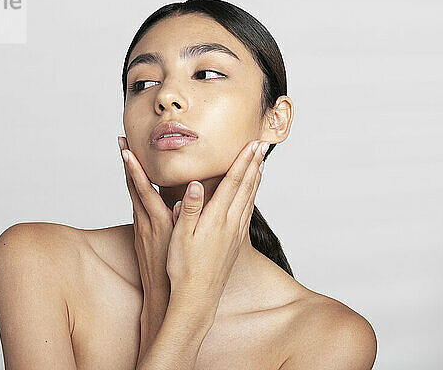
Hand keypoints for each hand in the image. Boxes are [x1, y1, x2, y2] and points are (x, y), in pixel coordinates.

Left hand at [118, 136, 179, 289]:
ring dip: (128, 173)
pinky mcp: (140, 235)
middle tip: (122, 139)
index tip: (126, 149)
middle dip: (127, 162)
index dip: (133, 169)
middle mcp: (145, 222)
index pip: (141, 189)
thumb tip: (192, 192)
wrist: (164, 296)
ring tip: (126, 151)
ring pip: (132, 195)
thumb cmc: (178, 271)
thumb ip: (189, 215)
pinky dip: (135, 190)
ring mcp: (140, 228)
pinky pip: (136, 206)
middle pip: (131, 186)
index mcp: (158, 222)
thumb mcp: (184, 241)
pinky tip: (137, 182)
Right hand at [166, 139, 266, 307]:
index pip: (234, 183)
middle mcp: (231, 224)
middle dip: (254, 164)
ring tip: (260, 164)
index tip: (252, 144)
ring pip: (250, 199)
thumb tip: (197, 184)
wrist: (198, 297)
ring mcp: (236, 234)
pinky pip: (248, 212)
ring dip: (256, 179)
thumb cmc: (184, 268)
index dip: (243, 161)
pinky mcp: (236, 243)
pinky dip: (252, 197)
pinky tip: (251, 195)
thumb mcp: (180, 237)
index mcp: (216, 219)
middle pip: (247, 187)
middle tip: (261, 145)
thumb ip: (189, 209)